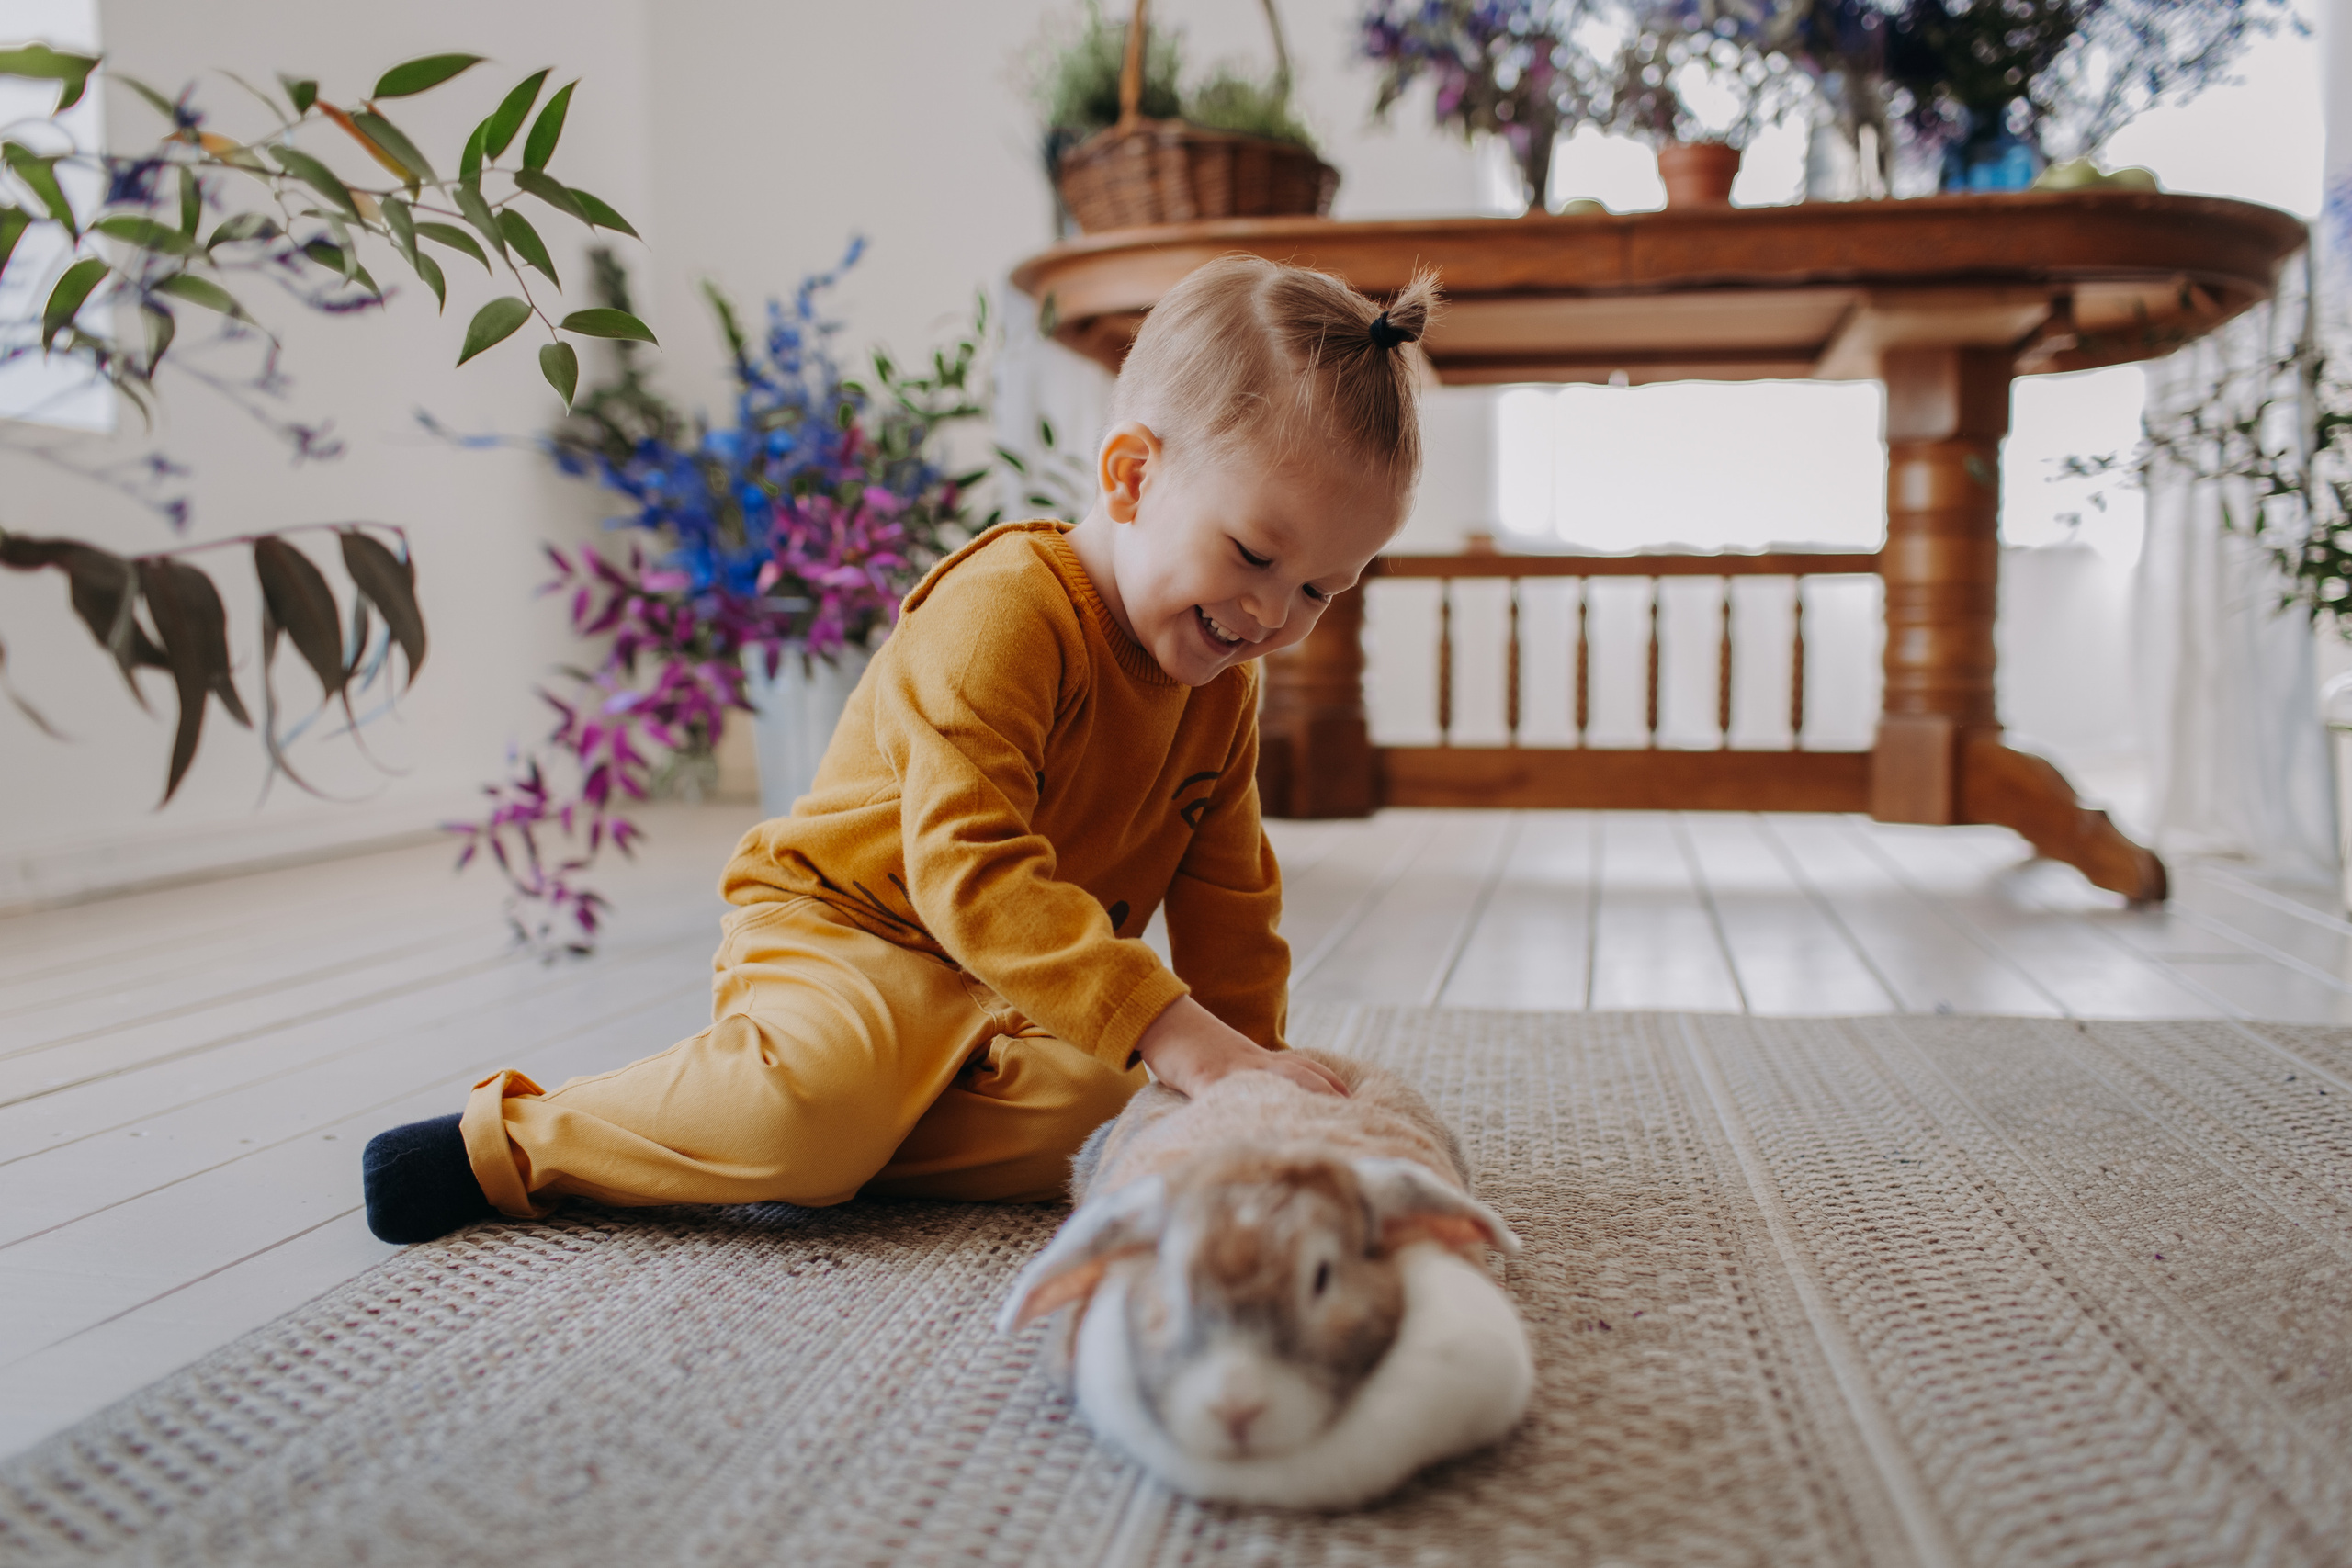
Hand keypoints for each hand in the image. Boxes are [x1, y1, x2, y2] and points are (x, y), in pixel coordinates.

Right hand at [1132, 995, 1347, 1099]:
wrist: (1161, 1019)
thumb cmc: (1191, 1046)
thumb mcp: (1225, 1062)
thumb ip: (1247, 1079)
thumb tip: (1261, 1101)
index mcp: (1256, 1059)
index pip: (1301, 1065)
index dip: (1328, 1080)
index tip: (1352, 1097)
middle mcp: (1250, 1061)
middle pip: (1298, 1071)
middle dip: (1325, 1090)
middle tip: (1350, 1110)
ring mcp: (1229, 1069)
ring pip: (1272, 1080)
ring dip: (1299, 1096)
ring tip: (1322, 1117)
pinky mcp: (1203, 1077)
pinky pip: (1224, 1096)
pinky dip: (1240, 1110)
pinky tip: (1251, 1126)